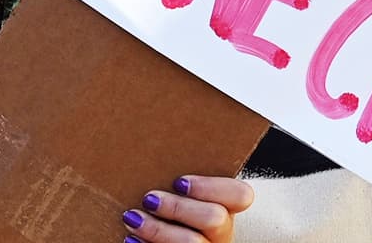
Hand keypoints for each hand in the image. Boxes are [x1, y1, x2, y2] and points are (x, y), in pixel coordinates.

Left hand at [120, 175, 253, 242]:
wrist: (175, 228)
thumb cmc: (174, 203)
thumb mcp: (183, 191)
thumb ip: (178, 177)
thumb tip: (149, 138)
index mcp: (227, 207)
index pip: (240, 195)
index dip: (210, 187)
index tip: (178, 181)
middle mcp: (222, 232)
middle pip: (214, 218)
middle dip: (178, 207)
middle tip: (148, 198)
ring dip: (157, 230)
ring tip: (131, 217)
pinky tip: (131, 238)